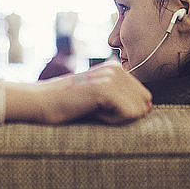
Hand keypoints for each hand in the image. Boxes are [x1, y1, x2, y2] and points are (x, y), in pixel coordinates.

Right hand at [4, 62, 151, 123]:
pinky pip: (128, 115)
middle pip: (144, 104)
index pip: (143, 98)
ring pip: (137, 111)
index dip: (124, 110)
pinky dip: (111, 120)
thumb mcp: (100, 97)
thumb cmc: (68, 105)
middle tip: (96, 109)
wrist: (40, 102)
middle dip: (124, 114)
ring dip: (116, 118)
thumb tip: (149, 106)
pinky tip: (91, 110)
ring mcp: (111, 76)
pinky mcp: (105, 89)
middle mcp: (117, 68)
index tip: (99, 106)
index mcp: (116, 68)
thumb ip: (122, 97)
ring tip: (92, 109)